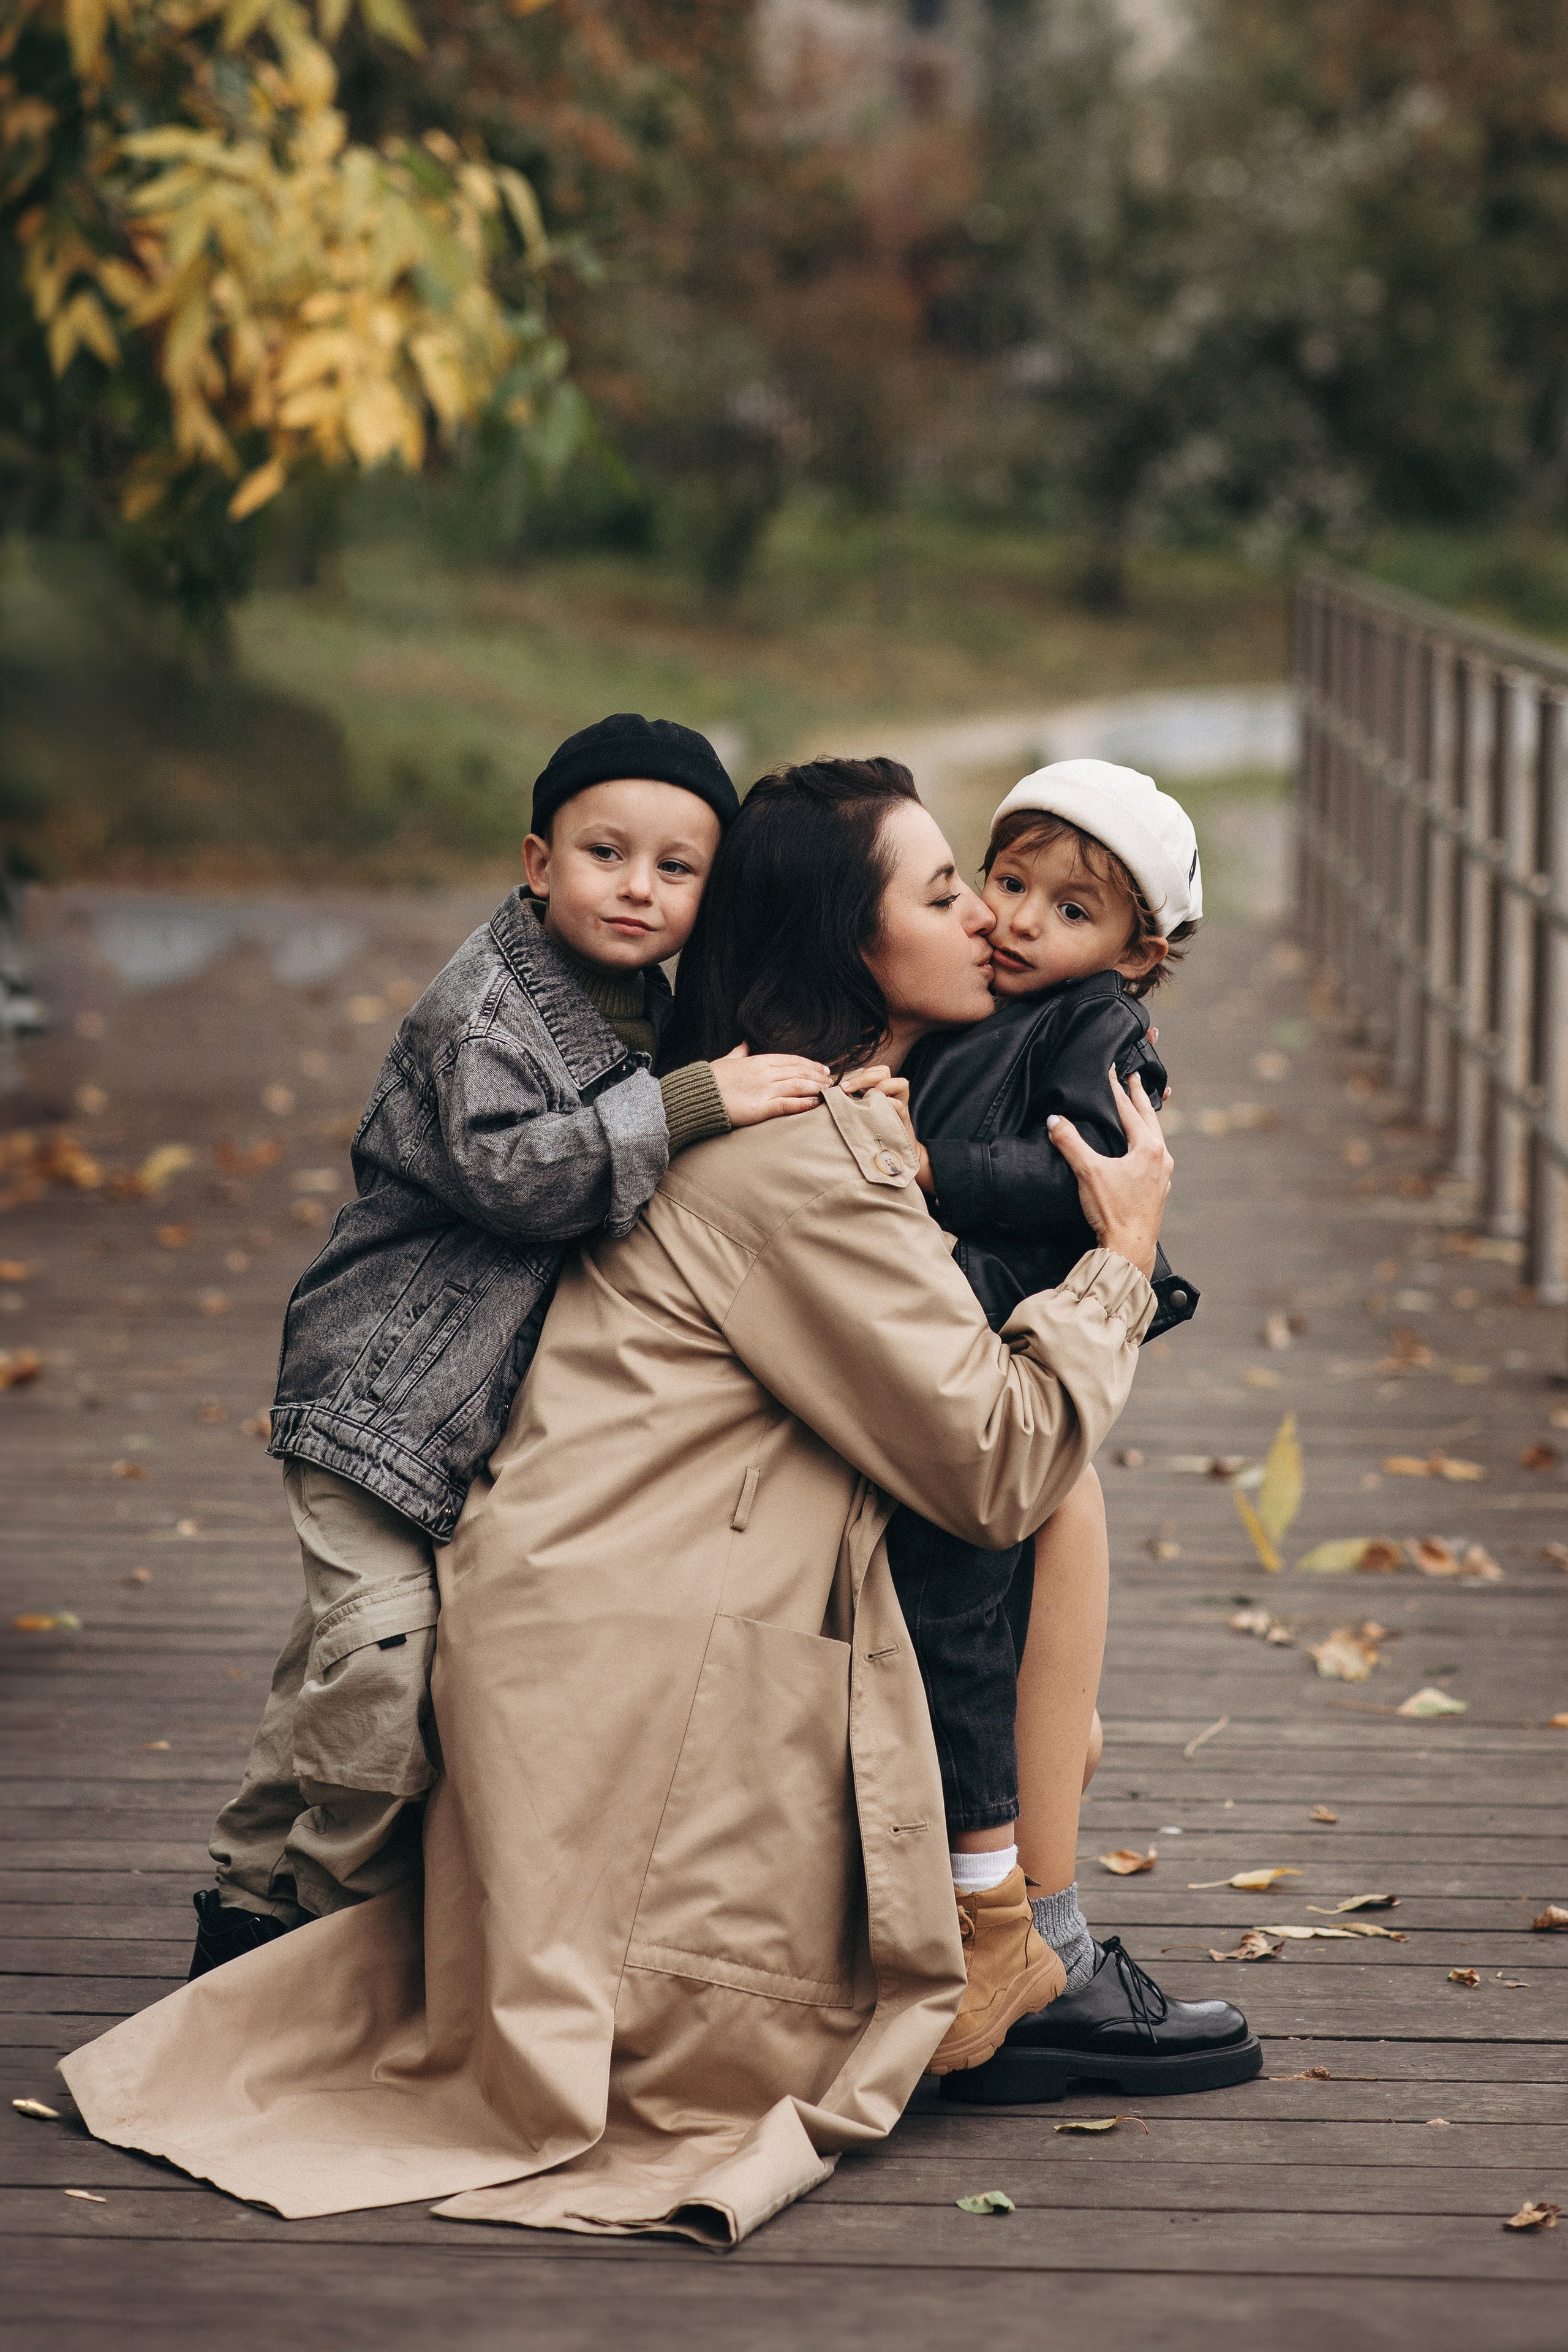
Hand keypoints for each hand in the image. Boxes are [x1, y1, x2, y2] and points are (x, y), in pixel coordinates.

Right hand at [710, 1043, 829, 1127]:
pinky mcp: (761, 1107)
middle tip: (830, 1081)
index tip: (822, 1068)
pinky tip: (814, 1103)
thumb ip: (738, 1052)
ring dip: (816, 1087)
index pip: (791, 1060)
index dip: (809, 1064)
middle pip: (799, 1071)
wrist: (696, 1096)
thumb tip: (744, 1043)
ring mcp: (764, 1089)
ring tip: (827, 1091)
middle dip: (817, 1076)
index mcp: (758, 1060)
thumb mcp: (726, 1061)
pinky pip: (788, 1104)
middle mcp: (765, 1073)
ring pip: (798, 1085)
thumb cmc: (710, 1080)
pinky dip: (803, 1103)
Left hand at [839, 1064, 934, 1192]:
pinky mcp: (903, 1117)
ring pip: (898, 1082)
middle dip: (863, 1078)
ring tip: (863, 1099)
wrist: (893, 1156)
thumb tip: (827, 1097)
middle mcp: (893, 1094)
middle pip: (882, 1071)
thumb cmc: (871, 1134)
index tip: (841, 1087)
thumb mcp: (861, 1115)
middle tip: (845, 1089)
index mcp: (881, 1089)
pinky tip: (872, 1114)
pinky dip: (885, 1105)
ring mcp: (901, 1104)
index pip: (874, 1070)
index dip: (858, 1074)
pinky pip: (897, 1104)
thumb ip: (852, 1102)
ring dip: (878, 1088)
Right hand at [1046, 1067, 1171, 1278]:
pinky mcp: (1158, 1189)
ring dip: (1146, 1119)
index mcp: (1148, 1148)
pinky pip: (1154, 1155)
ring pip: (1155, 1137)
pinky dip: (1147, 1142)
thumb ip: (1070, 1143)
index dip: (1117, 1090)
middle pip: (1149, 1118)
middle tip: (1135, 1078)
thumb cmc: (1112, 1211)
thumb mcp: (1087, 1172)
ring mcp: (1162, 1174)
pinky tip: (1141, 1148)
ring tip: (1140, 1107)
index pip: (1129, 1111)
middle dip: (1140, 1097)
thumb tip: (1054, 1120)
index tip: (1113, 1071)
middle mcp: (1160, 1158)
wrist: (1129, 1248)